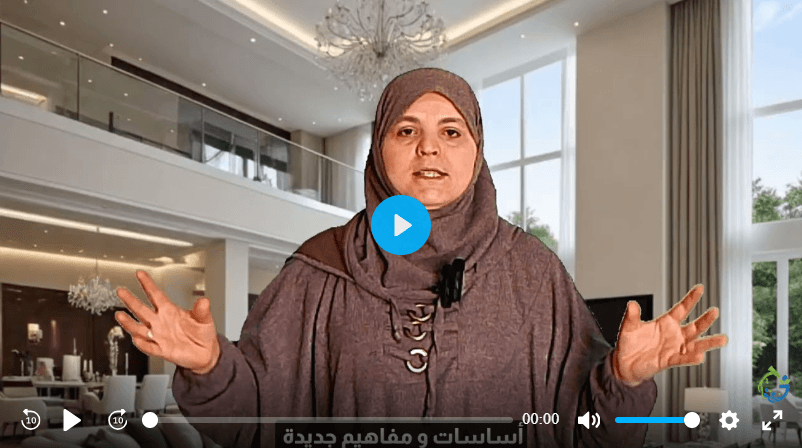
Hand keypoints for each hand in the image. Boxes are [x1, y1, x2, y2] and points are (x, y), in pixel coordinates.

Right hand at [115, 271, 219, 373]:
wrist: (204, 353)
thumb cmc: (202, 333)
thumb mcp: (205, 319)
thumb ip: (202, 310)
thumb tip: (204, 301)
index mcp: (170, 311)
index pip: (156, 295)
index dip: (148, 284)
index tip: (140, 274)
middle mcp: (161, 322)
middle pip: (142, 309)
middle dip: (131, 300)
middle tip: (121, 291)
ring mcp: (159, 336)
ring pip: (140, 328)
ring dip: (130, 323)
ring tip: (120, 315)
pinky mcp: (161, 350)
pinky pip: (149, 346)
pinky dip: (143, 343)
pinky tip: (138, 339)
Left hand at [613, 284, 727, 385]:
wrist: (625, 363)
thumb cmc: (629, 343)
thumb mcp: (628, 328)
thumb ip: (631, 317)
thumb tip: (632, 304)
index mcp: (665, 323)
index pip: (681, 308)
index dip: (690, 299)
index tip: (700, 288)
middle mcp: (674, 334)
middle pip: (694, 326)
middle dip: (705, 319)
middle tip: (714, 311)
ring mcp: (674, 348)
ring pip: (695, 344)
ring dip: (708, 342)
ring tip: (722, 339)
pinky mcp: (670, 360)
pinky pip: (683, 359)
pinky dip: (691, 358)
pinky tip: (699, 356)